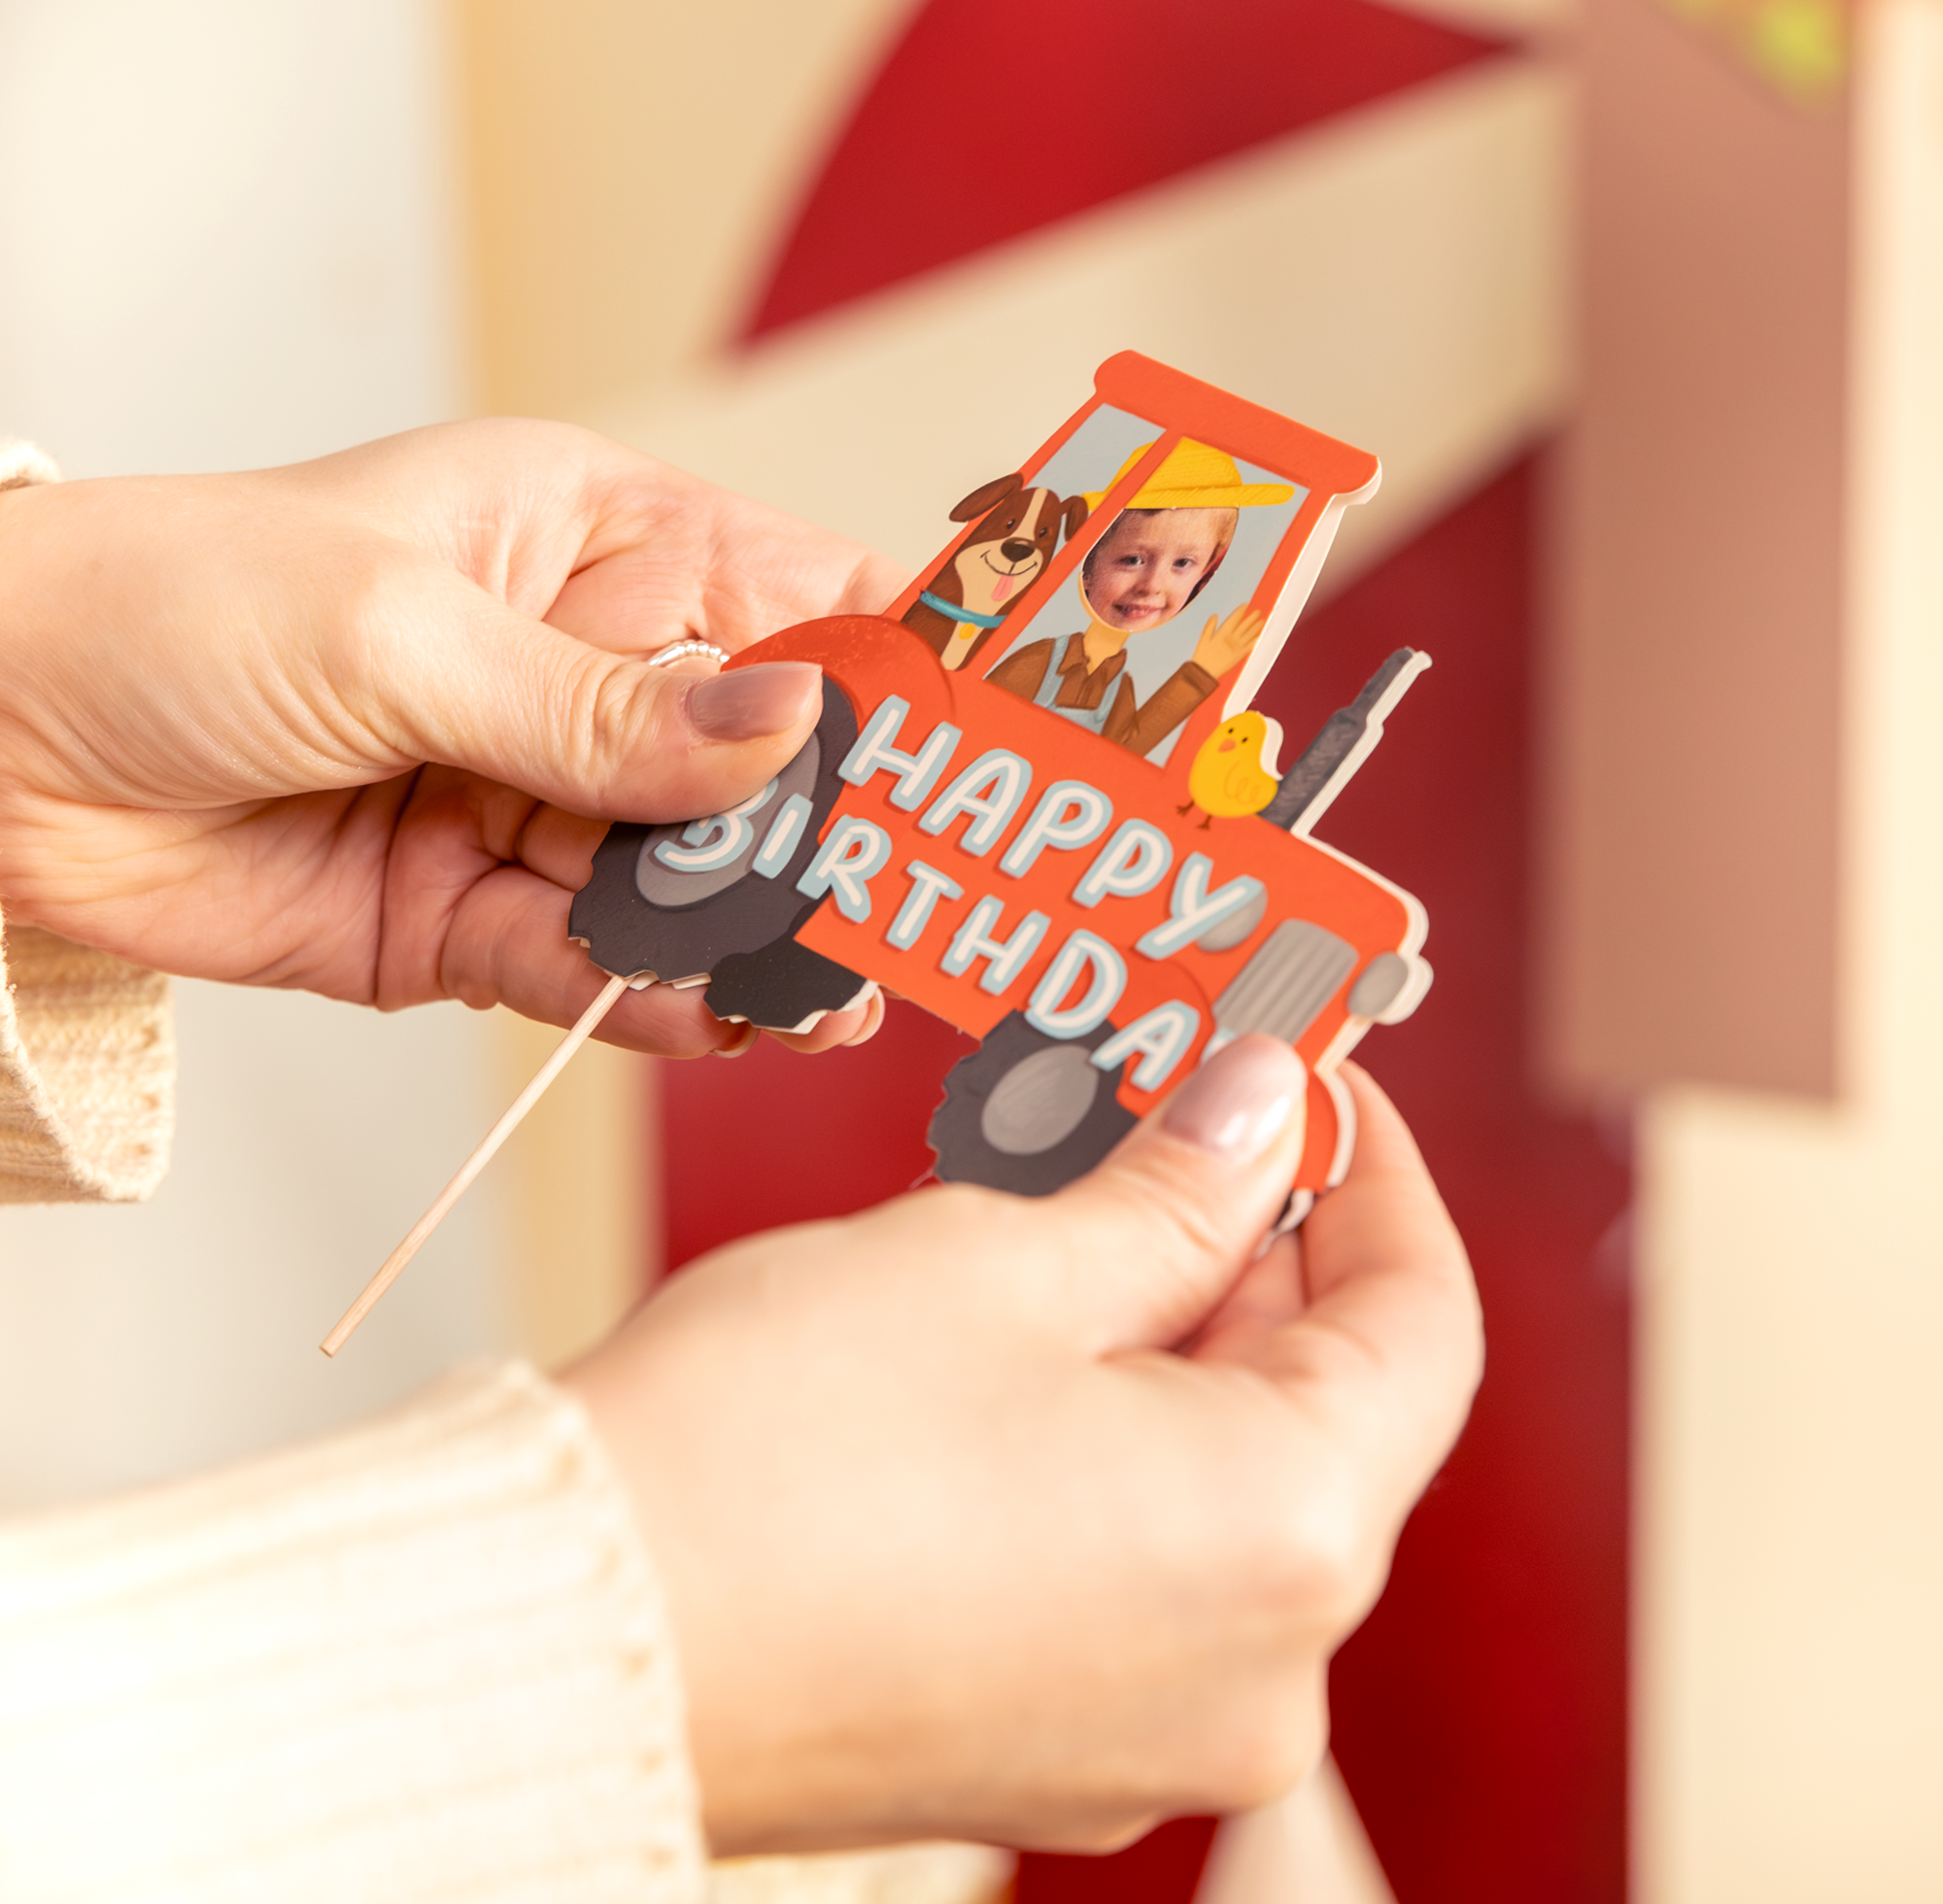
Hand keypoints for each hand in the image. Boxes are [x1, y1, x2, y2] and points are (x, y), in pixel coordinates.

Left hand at [0, 422, 908, 1053]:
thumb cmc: (170, 607)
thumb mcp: (402, 632)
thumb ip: (602, 709)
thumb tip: (788, 731)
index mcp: (593, 545)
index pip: (795, 601)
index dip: (892, 673)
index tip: (983, 746)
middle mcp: (583, 677)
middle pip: (763, 767)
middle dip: (835, 835)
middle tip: (917, 902)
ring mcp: (537, 805)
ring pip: (691, 883)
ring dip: (759, 937)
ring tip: (833, 987)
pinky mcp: (478, 919)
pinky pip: (596, 967)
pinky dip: (654, 999)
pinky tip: (716, 1017)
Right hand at [566, 1046, 1481, 1852]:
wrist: (577, 1637)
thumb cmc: (765, 1457)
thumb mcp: (1001, 1261)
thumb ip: (1174, 1191)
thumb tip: (1261, 1114)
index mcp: (1285, 1539)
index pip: (1424, 1321)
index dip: (1377, 1172)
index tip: (1318, 1081)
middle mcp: (1260, 1670)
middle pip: (1326, 1407)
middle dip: (1263, 1245)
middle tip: (1183, 1116)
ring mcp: (1161, 1730)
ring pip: (1231, 1484)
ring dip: (1182, 1335)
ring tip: (1088, 1210)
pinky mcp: (1061, 1747)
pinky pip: (1151, 1561)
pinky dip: (1124, 1441)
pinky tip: (1035, 1344)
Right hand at [1190, 602, 1267, 680]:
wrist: (1204, 673)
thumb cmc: (1202, 657)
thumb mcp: (1203, 640)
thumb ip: (1209, 627)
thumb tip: (1215, 615)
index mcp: (1221, 634)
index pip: (1233, 620)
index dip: (1240, 612)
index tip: (1245, 605)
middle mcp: (1231, 640)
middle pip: (1243, 626)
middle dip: (1251, 618)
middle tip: (1258, 611)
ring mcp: (1236, 648)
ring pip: (1248, 635)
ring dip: (1256, 627)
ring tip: (1262, 621)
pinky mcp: (1239, 656)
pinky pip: (1249, 647)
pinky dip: (1255, 641)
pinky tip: (1260, 637)